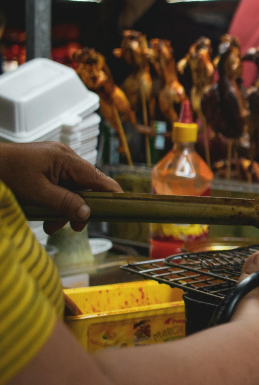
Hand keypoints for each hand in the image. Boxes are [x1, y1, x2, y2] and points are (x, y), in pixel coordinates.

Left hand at [0, 141, 121, 233]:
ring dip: (64, 208)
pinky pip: (59, 185)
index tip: (121, 207)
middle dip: (79, 207)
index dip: (111, 193)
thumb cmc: (7, 174)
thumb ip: (65, 203)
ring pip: (71, 188)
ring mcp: (54, 161)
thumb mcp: (37, 193)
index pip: (98, 177)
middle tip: (73, 228)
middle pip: (85, 185)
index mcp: (65, 159)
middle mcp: (64, 157)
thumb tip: (87, 213)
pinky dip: (55, 200)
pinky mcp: (46, 166)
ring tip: (50, 225)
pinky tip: (45, 214)